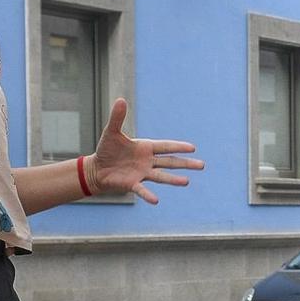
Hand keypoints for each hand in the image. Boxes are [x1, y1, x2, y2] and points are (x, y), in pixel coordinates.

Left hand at [87, 98, 204, 203]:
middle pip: (170, 162)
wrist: (97, 168)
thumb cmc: (107, 149)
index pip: (166, 146)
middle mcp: (148, 161)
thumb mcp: (111, 132)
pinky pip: (142, 190)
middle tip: (202, 165)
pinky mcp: (132, 184)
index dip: (178, 146)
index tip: (193, 148)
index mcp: (146, 148)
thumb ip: (117, 118)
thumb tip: (120, 99)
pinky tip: (156, 201)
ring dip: (173, 179)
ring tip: (186, 181)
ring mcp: (142, 174)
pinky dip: (148, 195)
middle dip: (185, 164)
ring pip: (161, 176)